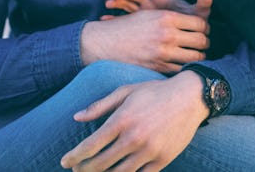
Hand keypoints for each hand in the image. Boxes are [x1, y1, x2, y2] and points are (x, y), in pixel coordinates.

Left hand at [60, 71, 207, 170]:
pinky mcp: (162, 160)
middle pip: (100, 164)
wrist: (190, 97)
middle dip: (83, 169)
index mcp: (122, 120)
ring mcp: (149, 152)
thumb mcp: (125, 92)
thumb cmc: (154, 92)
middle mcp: (134, 138)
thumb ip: (100, 106)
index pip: (90, 146)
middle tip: (76, 169)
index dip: (74, 156)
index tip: (64, 161)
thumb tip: (76, 117)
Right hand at [81, 10, 208, 73]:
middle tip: (203, 44)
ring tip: (196, 56)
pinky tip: (184, 66)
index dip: (204, 28)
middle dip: (205, 43)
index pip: (200, 23)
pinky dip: (186, 69)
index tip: (203, 31)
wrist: (106, 43)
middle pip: (202, 40)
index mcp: (167, 17)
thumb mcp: (150, 14)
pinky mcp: (158, 67)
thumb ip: (172, 18)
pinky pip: (181, 69)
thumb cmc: (129, 26)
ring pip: (195, 57)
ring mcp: (163, 52)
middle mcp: (168, 34)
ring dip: (199, 57)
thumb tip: (194, 24)